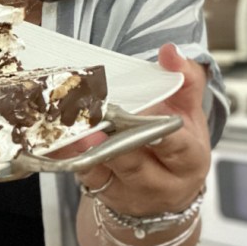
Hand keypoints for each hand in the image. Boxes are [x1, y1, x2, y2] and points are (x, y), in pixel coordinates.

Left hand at [72, 43, 210, 215]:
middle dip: (111, 135)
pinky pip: (81, 172)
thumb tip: (171, 51)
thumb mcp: (189, 114)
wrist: (164, 194)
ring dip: (84, 143)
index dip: (160, 134)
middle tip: (94, 111)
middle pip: (131, 158)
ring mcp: (128, 191)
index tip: (143, 115)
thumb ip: (185, 78)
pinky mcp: (103, 193)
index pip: (176, 146)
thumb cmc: (178, 148)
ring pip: (101, 167)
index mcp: (189, 160)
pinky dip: (68, 152)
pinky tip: (57, 136)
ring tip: (72, 121)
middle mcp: (160, 182)